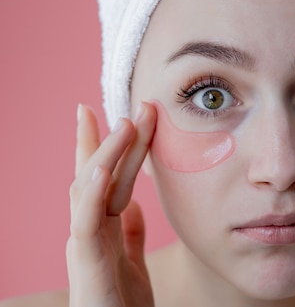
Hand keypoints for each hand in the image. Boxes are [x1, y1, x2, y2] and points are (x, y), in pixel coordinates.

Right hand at [66, 103, 156, 306]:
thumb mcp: (132, 263)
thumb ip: (130, 234)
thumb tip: (133, 205)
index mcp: (103, 228)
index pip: (107, 177)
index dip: (111, 145)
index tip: (120, 113)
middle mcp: (90, 231)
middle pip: (99, 175)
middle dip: (113, 138)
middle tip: (131, 105)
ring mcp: (85, 246)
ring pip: (90, 191)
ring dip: (106, 155)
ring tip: (123, 123)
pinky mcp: (87, 266)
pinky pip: (86, 224)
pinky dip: (91, 196)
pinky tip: (100, 170)